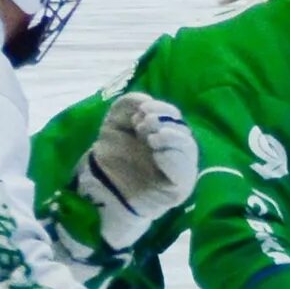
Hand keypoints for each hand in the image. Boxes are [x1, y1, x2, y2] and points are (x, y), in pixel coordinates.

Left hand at [75, 93, 196, 248]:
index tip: (141, 111)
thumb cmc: (112, 157)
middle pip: (184, 130)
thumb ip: (128, 104)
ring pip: (189, 148)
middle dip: (164, 122)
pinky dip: (174, 158)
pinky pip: (186, 172)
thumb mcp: (115, 123)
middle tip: (141, 125)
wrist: (100, 190)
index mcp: (164, 135)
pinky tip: (158, 154)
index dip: (162, 109)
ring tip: (151, 139)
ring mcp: (179, 171)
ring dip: (171, 137)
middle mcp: (175, 151)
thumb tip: (147, 98)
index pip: (174, 117)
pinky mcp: (178, 190)